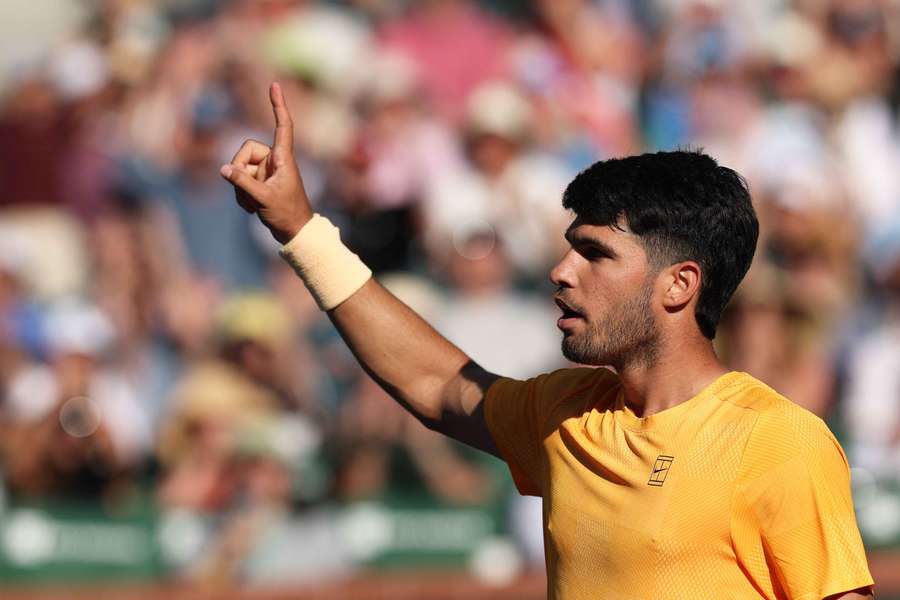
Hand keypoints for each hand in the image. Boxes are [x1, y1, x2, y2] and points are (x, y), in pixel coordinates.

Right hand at [220, 82, 312, 243]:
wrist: (295, 233)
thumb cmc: (287, 214)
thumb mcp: (263, 199)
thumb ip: (242, 183)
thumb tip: (223, 168)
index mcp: (283, 158)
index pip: (282, 126)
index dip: (278, 105)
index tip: (275, 85)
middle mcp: (275, 160)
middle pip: (245, 151)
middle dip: (240, 171)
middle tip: (249, 193)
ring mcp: (266, 171)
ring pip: (239, 168)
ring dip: (241, 189)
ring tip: (255, 205)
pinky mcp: (260, 181)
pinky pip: (240, 181)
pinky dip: (242, 196)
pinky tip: (253, 209)